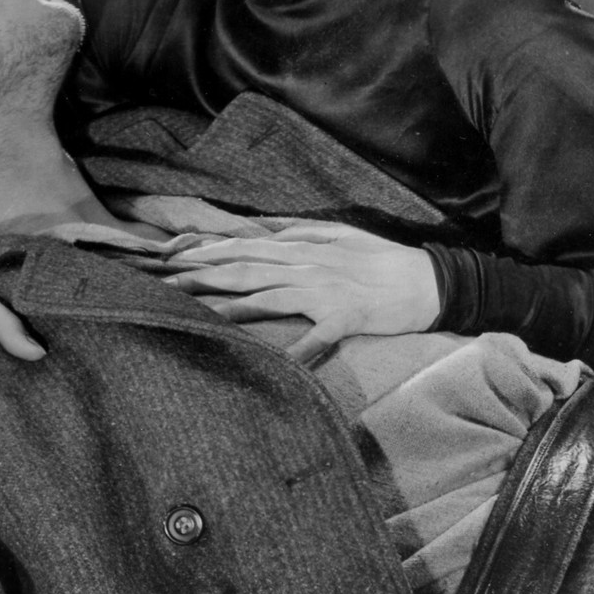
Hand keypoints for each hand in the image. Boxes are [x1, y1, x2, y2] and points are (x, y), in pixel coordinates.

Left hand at [163, 223, 438, 356]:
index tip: (171, 258)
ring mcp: (324, 292)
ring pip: (267, 297)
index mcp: (302, 248)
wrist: (430, 281)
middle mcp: (306, 266)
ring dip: (229, 306)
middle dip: (201, 276)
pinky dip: (293, 350)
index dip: (205, 252)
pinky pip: (314, 338)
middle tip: (163, 284)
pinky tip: (271, 364)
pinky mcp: (345, 318)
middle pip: (244, 270)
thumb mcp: (338, 234)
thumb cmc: (382, 259)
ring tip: (195, 315)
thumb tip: (263, 230)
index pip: (243, 247)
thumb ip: (298, 231)